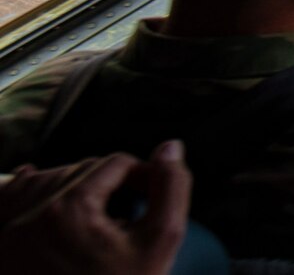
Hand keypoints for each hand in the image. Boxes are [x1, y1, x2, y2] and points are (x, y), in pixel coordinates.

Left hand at [0, 142, 190, 274]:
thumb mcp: (160, 243)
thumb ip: (171, 188)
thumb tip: (170, 149)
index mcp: (71, 210)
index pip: (114, 163)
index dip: (142, 175)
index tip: (152, 197)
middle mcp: (31, 218)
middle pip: (80, 169)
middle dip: (109, 182)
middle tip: (129, 209)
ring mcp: (9, 235)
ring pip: (45, 180)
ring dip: (73, 184)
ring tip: (98, 209)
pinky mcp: (3, 251)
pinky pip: (7, 198)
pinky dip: (25, 188)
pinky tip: (36, 184)